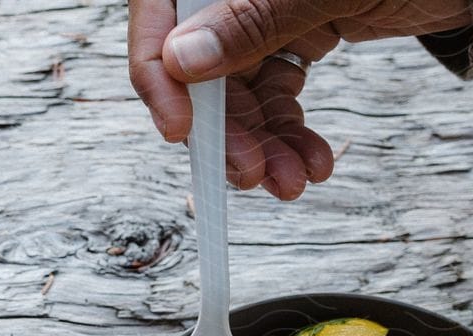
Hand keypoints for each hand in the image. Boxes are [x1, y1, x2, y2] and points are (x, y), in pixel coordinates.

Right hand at [128, 0, 472, 198]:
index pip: (160, 8)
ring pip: (237, 89)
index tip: (179, 129)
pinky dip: (290, 132)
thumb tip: (184, 61)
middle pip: (198, 62)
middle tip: (252, 176)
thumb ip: (253, 18)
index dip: (158, 71)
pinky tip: (314, 160)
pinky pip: (276, 92)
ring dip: (261, 144)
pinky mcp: (299, 32)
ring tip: (294, 182)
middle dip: (226, 130)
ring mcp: (265, 8)